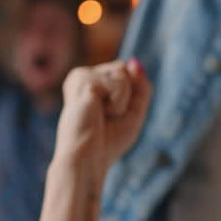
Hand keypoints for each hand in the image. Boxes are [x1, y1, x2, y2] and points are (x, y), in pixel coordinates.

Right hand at [54, 58, 152, 183]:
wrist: (87, 160)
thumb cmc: (107, 142)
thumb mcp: (133, 112)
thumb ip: (140, 86)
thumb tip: (134, 61)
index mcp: (90, 83)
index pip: (125, 72)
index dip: (129, 96)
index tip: (111, 117)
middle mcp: (82, 76)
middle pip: (125, 69)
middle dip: (127, 97)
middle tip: (107, 117)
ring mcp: (81, 76)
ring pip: (123, 73)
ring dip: (122, 102)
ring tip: (101, 116)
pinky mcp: (83, 80)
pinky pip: (120, 83)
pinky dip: (118, 103)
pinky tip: (98, 113)